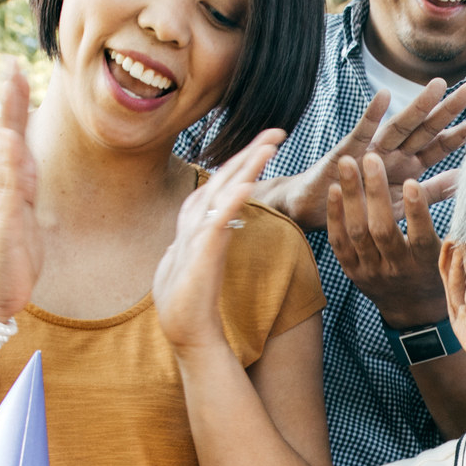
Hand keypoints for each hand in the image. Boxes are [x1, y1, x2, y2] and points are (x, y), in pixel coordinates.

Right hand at [0, 64, 43, 320]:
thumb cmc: (10, 257)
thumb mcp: (22, 214)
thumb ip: (22, 185)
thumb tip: (25, 157)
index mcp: (9, 186)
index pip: (14, 138)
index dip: (16, 105)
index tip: (19, 70)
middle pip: (7, 139)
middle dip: (10, 103)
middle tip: (13, 67)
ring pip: (5, 162)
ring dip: (10, 128)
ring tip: (13, 96)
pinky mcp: (0, 230)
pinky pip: (5, 197)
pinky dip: (8, 173)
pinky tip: (12, 150)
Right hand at [154, 130, 282, 352]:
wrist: (188, 334)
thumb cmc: (191, 303)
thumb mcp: (201, 262)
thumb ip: (207, 241)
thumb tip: (215, 227)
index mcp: (198, 224)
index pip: (223, 184)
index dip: (244, 162)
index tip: (268, 144)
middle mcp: (195, 223)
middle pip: (224, 177)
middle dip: (250, 152)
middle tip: (278, 131)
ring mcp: (196, 236)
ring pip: (223, 191)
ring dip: (246, 167)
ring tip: (270, 145)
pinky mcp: (200, 254)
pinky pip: (218, 222)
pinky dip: (232, 201)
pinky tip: (248, 184)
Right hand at [268, 79, 465, 232]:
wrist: (325, 210)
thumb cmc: (365, 204)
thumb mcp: (405, 200)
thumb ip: (434, 190)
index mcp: (410, 164)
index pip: (441, 146)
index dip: (462, 134)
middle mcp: (394, 152)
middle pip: (426, 129)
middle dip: (447, 110)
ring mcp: (372, 149)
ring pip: (399, 125)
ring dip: (418, 106)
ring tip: (437, 86)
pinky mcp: (347, 152)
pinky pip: (361, 132)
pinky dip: (371, 115)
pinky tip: (383, 96)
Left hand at [328, 161, 456, 327]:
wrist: (412, 312)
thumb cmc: (436, 276)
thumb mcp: (451, 260)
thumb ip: (455, 232)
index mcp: (424, 266)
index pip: (420, 237)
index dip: (416, 211)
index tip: (412, 182)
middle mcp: (396, 269)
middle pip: (382, 230)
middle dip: (376, 193)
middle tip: (371, 159)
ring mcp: (371, 271)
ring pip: (358, 232)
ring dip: (351, 196)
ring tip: (346, 163)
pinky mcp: (352, 271)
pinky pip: (340, 242)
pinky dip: (334, 215)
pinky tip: (333, 189)